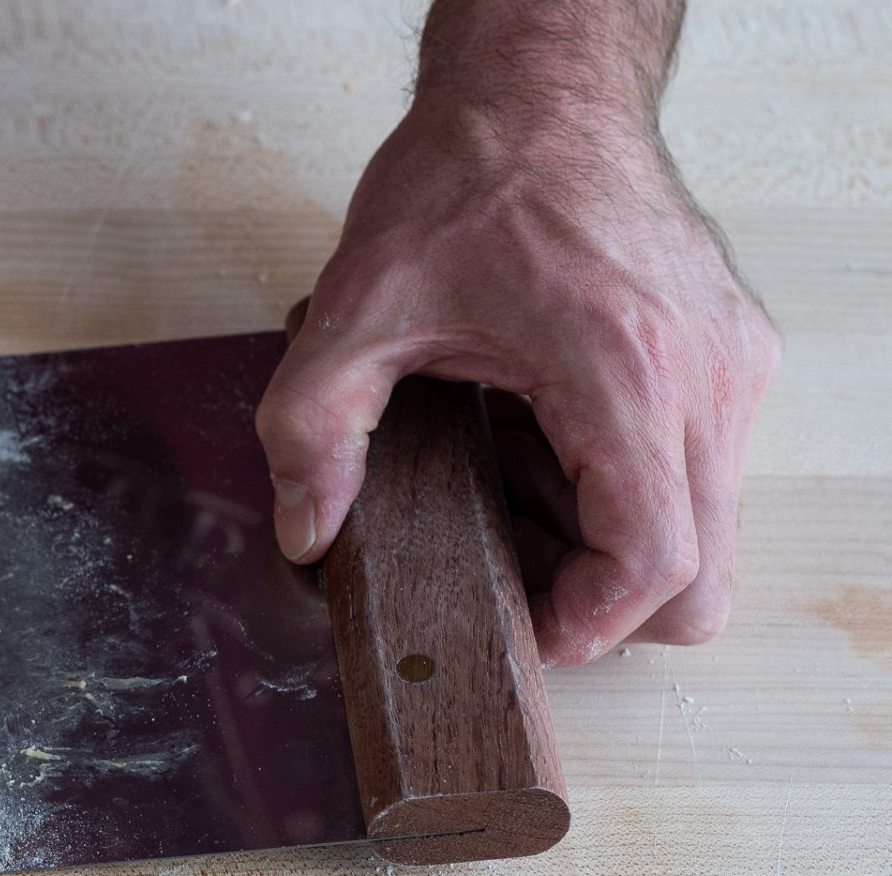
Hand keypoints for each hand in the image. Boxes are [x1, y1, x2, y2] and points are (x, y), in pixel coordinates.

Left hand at [256, 101, 779, 665]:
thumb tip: (307, 530)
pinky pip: (696, 469)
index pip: (653, 564)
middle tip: (509, 567)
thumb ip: (313, 430)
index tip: (521, 626)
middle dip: (601, 600)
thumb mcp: (355, 309)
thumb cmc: (470, 178)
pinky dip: (623, 487)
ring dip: (607, 540)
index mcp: (624, 373)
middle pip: (699, 573)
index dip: (587, 626)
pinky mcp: (725, 354)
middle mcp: (703, 376)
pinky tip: (540, 441)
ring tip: (508, 483)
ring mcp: (728, 365)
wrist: (538, 90)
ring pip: (705, 528)